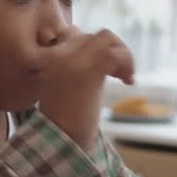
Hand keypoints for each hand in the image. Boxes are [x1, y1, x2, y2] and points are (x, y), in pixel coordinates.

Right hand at [37, 27, 134, 150]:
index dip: (94, 46)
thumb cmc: (64, 121)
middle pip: (93, 34)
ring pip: (106, 38)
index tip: (105, 69)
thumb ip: (75, 66)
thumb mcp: (65, 86)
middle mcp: (57, 55)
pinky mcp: (87, 72)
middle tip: (120, 76)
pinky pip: (115, 53)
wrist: (58, 142)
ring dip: (123, 54)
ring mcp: (71, 61)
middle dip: (113, 50)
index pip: (75, 33)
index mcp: (48, 58)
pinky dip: (128, 63)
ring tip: (125, 77)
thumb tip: (100, 49)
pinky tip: (128, 81)